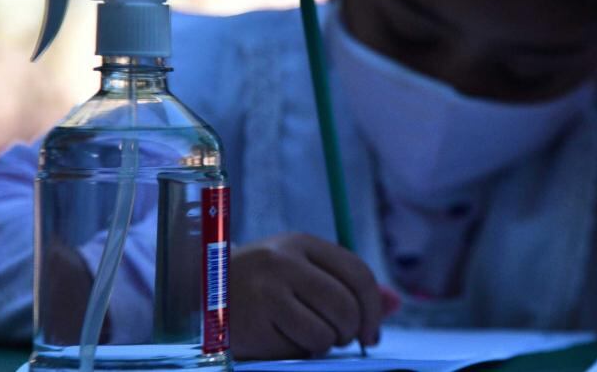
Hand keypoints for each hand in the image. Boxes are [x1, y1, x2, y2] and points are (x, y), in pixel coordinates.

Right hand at [228, 233, 385, 359]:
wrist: (201, 293)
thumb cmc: (262, 285)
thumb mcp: (303, 272)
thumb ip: (348, 285)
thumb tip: (395, 303)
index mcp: (301, 243)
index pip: (358, 273)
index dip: (373, 308)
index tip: (370, 333)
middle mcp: (284, 262)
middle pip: (345, 305)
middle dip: (351, 332)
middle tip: (341, 340)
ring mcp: (266, 291)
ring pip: (326, 332)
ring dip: (325, 344)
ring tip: (309, 338)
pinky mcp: (253, 322)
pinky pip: (300, 348)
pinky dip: (301, 352)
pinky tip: (285, 342)